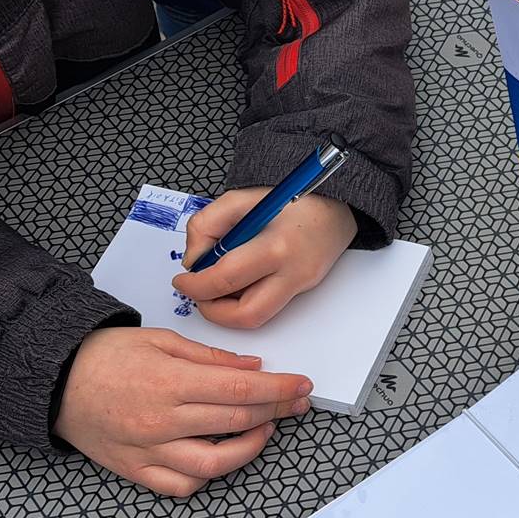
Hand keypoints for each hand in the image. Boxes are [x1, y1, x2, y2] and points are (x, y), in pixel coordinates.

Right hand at [54, 328, 311, 496]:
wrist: (52, 380)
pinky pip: (181, 485)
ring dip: (250, 448)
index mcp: (170, 383)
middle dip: (276, 412)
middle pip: (237, 423)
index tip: (303, 385)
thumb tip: (253, 366)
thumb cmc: (105, 354)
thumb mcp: (161, 340)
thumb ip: (210, 358)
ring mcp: (149, 451)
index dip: (279, 389)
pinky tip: (221, 455)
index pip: (242, 389)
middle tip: (296, 403)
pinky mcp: (136, 470)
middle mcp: (162, 422)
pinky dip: (207, 476)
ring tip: (264, 429)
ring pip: (215, 464)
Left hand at [172, 189, 358, 328]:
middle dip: (212, 311)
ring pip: (257, 318)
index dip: (195, 285)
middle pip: (245, 315)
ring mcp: (301, 285)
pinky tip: (241, 280)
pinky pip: (268, 307)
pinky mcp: (304, 290)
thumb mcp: (240, 199)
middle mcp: (292, 272)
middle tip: (198, 295)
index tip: (182, 280)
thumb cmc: (291, 199)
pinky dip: (245, 300)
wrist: (336, 204)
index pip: (226, 278)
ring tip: (218, 286)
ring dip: (228, 310)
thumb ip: (207, 226)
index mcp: (275, 245)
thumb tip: (194, 261)